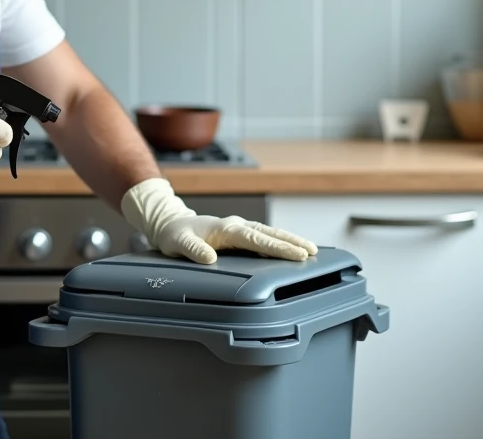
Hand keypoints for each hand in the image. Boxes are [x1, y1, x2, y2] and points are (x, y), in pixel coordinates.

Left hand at [121, 178, 317, 263]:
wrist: (169, 223)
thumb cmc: (174, 235)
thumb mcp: (177, 243)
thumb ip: (193, 249)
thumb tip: (209, 258)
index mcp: (226, 228)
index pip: (256, 239)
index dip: (277, 248)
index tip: (297, 254)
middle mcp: (235, 225)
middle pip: (269, 233)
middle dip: (291, 242)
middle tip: (313, 252)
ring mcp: (238, 228)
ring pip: (268, 233)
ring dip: (288, 240)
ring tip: (310, 250)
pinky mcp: (238, 233)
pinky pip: (262, 236)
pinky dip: (277, 241)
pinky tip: (288, 249)